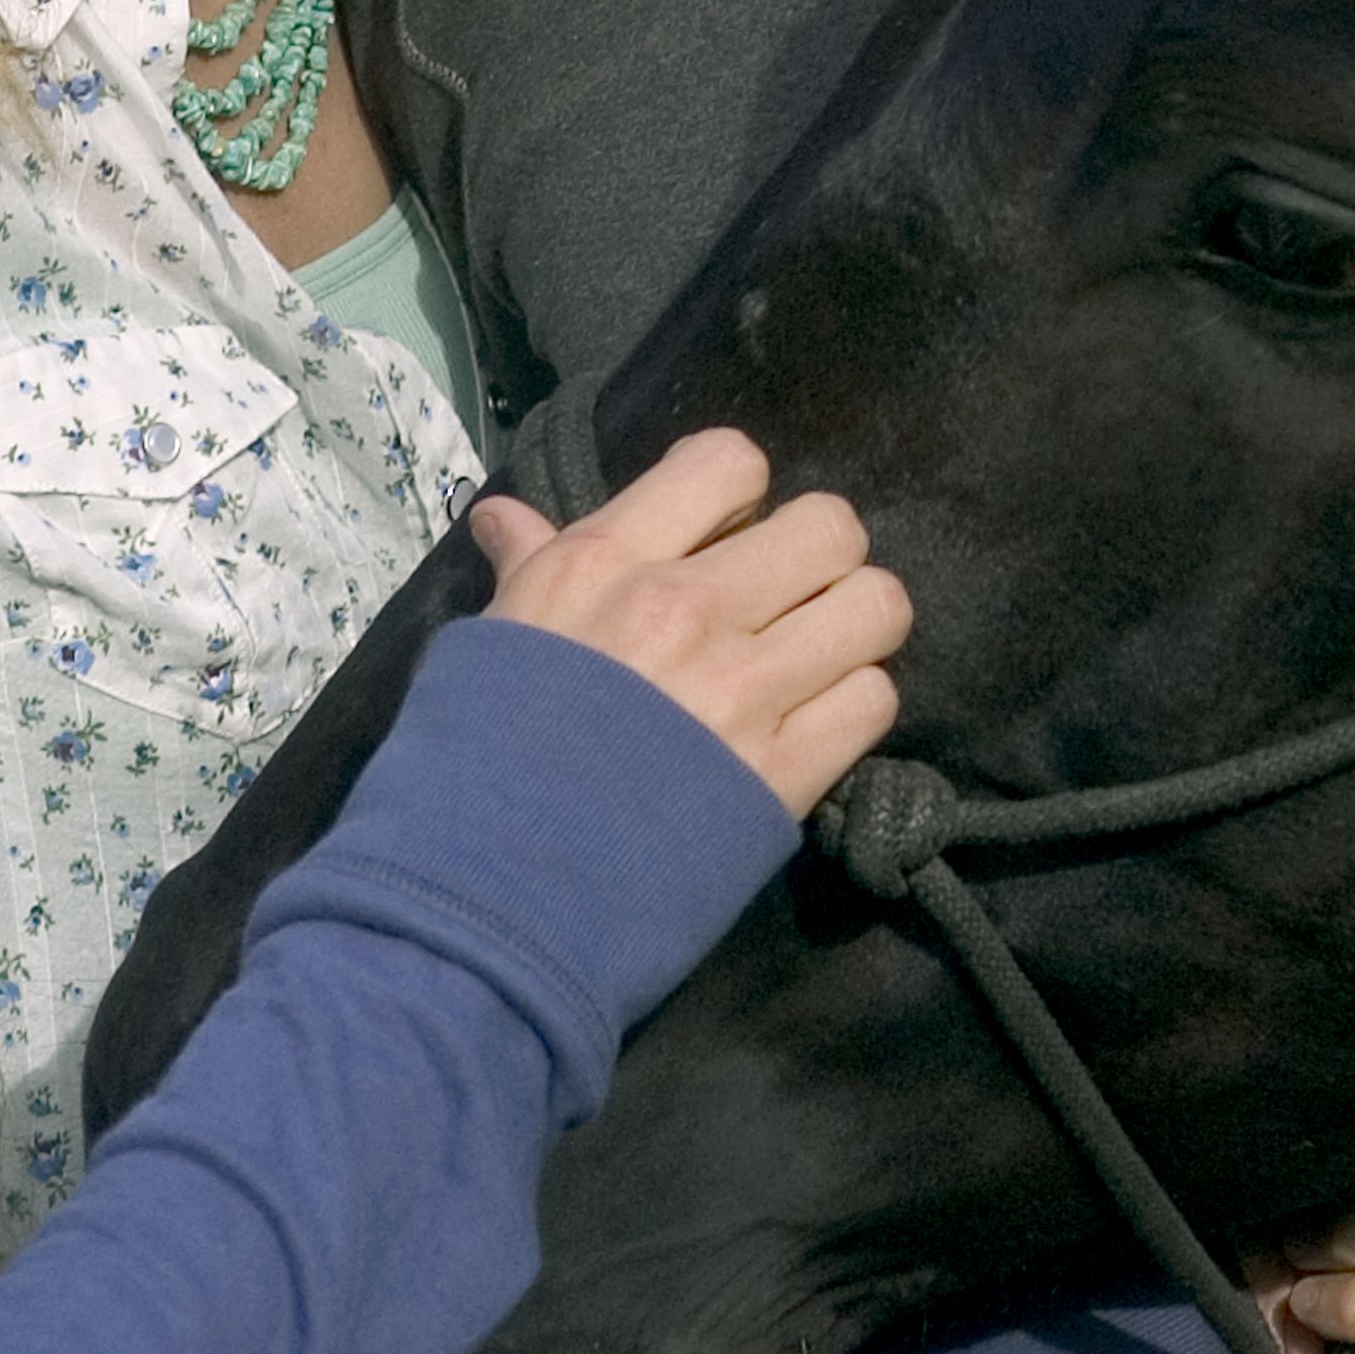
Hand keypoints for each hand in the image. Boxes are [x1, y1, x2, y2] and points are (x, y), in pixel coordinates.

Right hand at [467, 432, 907, 819]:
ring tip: (820, 655)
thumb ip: (526, 566)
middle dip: (820, 556)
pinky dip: (854, 708)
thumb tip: (505, 513)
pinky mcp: (784, 774)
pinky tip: (814, 724)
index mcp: (608, 562)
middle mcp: (687, 608)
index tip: (727, 535)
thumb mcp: (492, 640)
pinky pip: (873, 701)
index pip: (730, 460)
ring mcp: (743, 691)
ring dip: (856, 627)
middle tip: (789, 598)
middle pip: (831, 525)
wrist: (487, 893)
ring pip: (878, 605)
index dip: (743, 494)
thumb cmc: (475, 757)